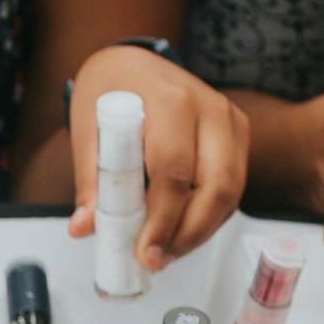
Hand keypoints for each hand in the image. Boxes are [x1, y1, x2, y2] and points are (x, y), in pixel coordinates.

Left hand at [63, 45, 247, 271]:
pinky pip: (233, 186)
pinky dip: (209, 216)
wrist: (131, 64)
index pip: (173, 171)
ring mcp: (229, 120)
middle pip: (215, 186)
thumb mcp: (87, 131)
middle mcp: (208, 108)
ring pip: (230, 192)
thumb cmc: (109, 93)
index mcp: (169, 101)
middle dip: (187, 234)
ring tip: (165, 252)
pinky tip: (180, 232)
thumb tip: (85, 227)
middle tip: (156, 259)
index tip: (142, 251)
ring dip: (200, 231)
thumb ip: (90, 181)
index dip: (161, 219)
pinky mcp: (238, 134)